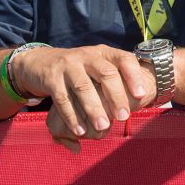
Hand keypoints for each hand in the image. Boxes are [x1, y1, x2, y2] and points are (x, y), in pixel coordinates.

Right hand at [12, 44, 155, 151]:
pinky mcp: (51, 78)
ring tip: (102, 127)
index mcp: (104, 52)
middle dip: (116, 96)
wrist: (41, 62)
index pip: (124, 59)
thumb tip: (143, 97)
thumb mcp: (98, 66)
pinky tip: (80, 131)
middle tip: (123, 117)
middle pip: (106, 74)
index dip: (134, 75)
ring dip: (94, 109)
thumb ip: (117, 77)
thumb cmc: (80, 69)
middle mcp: (87, 56)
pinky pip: (63, 98)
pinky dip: (72, 116)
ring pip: (83, 87)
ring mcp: (68, 65)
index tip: (142, 95)